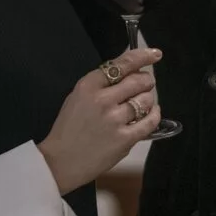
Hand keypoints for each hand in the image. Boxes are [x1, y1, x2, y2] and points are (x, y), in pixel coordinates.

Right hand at [36, 48, 162, 194]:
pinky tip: (151, 114)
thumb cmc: (68, 128)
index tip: (155, 54)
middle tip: (145, 84)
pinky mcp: (124, 139)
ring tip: (142, 103)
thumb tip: (129, 72)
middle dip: (146, 81)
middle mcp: (103, 99)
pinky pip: (150, 121)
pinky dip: (154, 115)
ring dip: (148, 99)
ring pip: (146, 100)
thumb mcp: (77, 96)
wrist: (61, 161)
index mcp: (88, 85)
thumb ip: (100, 84)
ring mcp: (115, 120)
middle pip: (138, 81)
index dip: (142, 57)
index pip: (122, 64)